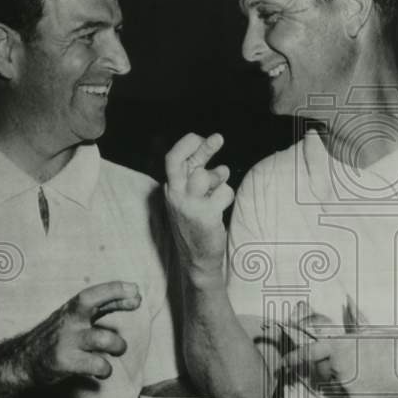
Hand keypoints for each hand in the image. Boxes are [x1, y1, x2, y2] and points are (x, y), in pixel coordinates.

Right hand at [14, 280, 140, 386]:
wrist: (24, 361)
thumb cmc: (60, 336)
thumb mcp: (79, 318)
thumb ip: (106, 306)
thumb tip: (136, 297)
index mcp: (72, 309)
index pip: (93, 293)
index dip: (115, 289)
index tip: (135, 290)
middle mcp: (69, 321)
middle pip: (88, 301)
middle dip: (114, 296)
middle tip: (136, 301)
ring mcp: (67, 342)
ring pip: (101, 339)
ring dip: (118, 345)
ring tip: (117, 350)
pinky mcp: (65, 362)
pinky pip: (96, 365)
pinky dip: (105, 369)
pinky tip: (101, 371)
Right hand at [164, 132, 234, 285]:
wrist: (197, 259)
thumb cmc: (197, 225)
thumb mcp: (192, 197)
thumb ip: (199, 174)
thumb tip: (213, 150)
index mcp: (171, 189)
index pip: (173, 159)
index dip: (187, 144)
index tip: (202, 137)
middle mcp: (175, 195)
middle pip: (181, 161)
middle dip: (201, 146)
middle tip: (219, 138)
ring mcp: (188, 205)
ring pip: (205, 176)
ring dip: (218, 177)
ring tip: (220, 184)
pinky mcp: (204, 215)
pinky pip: (223, 192)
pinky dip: (226, 195)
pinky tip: (222, 206)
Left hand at [280, 299, 397, 397]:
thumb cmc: (397, 344)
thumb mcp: (372, 330)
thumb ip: (354, 320)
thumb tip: (348, 298)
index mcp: (338, 345)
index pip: (308, 353)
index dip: (293, 359)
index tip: (282, 363)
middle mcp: (337, 366)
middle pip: (321, 374)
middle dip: (326, 372)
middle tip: (347, 369)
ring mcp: (346, 385)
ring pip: (335, 389)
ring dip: (342, 385)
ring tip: (367, 376)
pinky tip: (374, 389)